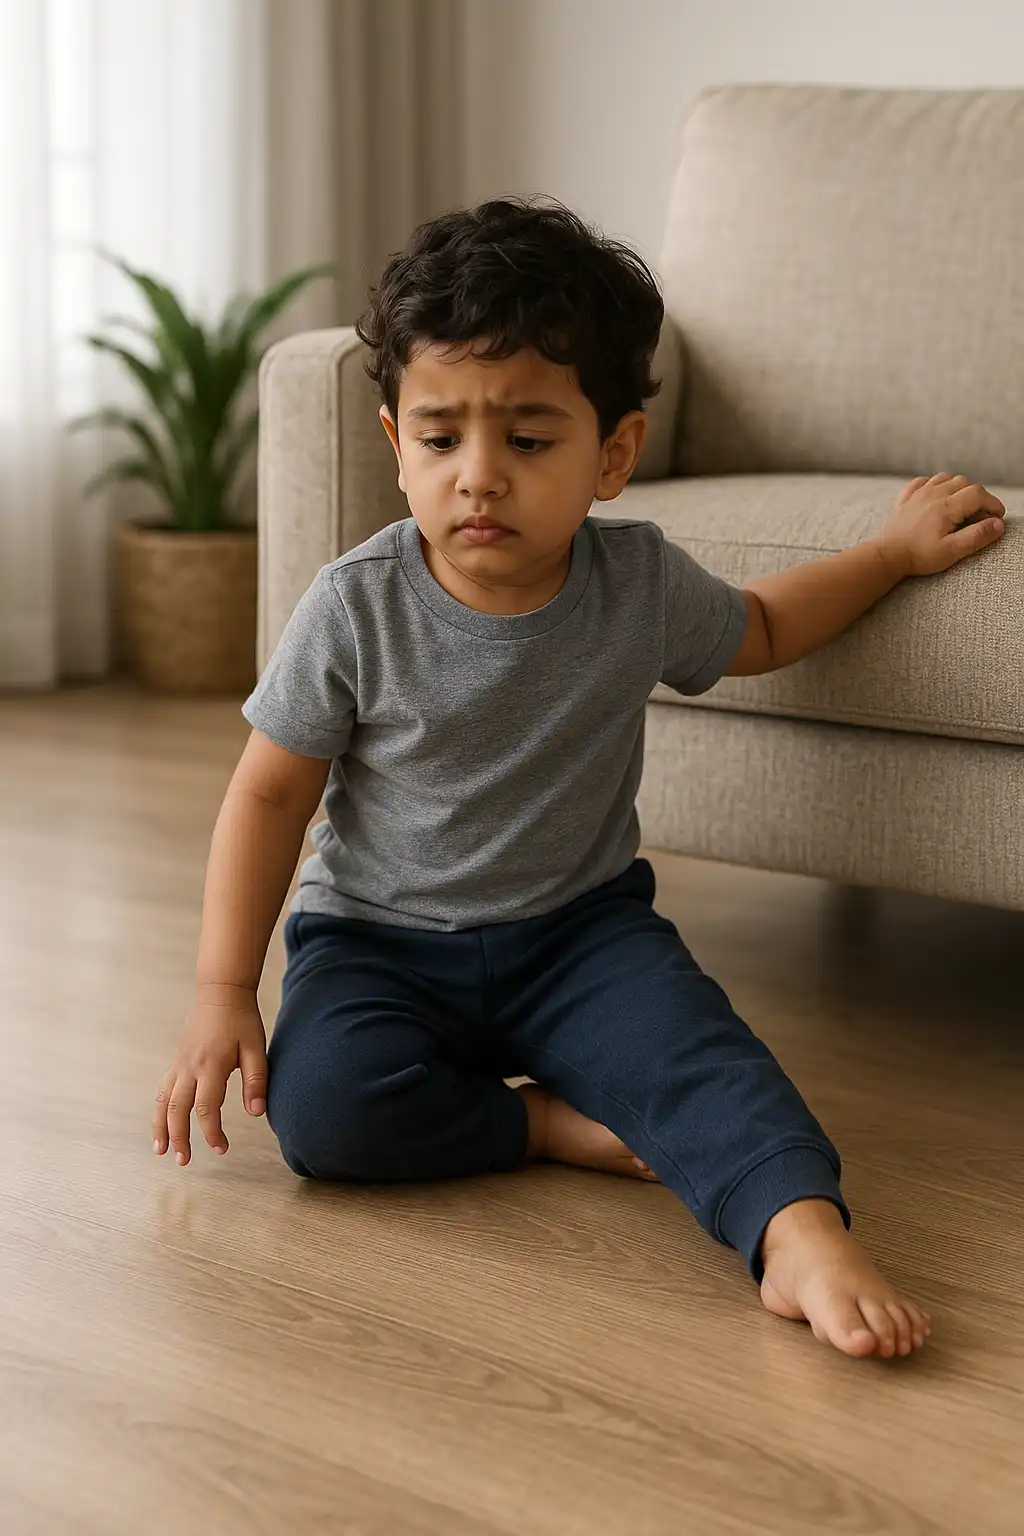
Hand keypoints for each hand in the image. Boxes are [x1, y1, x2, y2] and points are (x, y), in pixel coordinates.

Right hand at [152, 984, 267, 1165]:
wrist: (221, 993)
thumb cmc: (242, 1021)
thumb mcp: (256, 1048)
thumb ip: (256, 1081)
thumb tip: (257, 1114)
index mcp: (211, 1065)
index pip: (206, 1108)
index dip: (212, 1133)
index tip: (221, 1149)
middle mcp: (190, 1067)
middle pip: (177, 1109)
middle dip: (179, 1138)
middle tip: (184, 1162)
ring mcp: (179, 1064)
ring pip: (162, 1101)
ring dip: (160, 1128)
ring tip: (161, 1151)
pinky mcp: (176, 1061)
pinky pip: (161, 1090)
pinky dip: (158, 1110)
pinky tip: (161, 1126)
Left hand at [878, 473, 1006, 577]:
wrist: (886, 556)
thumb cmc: (918, 556)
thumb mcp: (952, 551)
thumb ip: (976, 536)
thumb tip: (998, 525)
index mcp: (946, 506)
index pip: (978, 494)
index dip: (993, 504)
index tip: (997, 517)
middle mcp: (933, 494)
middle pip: (964, 482)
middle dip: (978, 496)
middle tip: (981, 515)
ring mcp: (918, 494)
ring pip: (945, 478)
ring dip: (958, 487)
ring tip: (962, 505)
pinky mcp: (906, 499)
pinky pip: (923, 481)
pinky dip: (934, 484)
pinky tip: (937, 496)